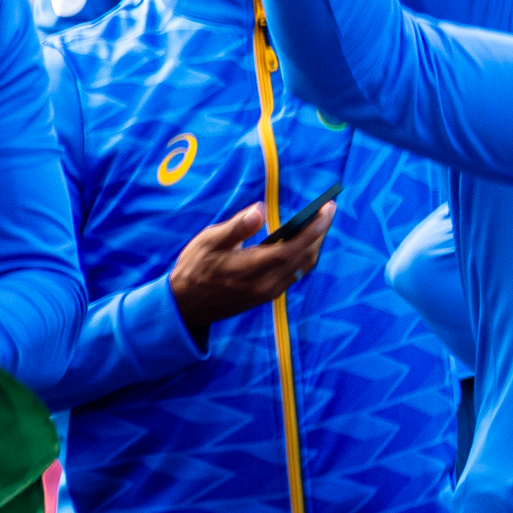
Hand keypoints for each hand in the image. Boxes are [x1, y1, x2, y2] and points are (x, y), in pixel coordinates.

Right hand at [168, 201, 333, 337]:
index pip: (294, 247)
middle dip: (320, 231)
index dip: (315, 227)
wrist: (185, 306)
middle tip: (327, 209)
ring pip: (303, 266)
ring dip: (314, 244)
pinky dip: (304, 255)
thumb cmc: (194, 269)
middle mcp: (266, 284)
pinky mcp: (268, 295)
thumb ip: (237, 226)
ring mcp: (269, 292)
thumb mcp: (209, 241)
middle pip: (305, 256)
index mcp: (252, 268)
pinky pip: (296, 273)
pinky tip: (301, 241)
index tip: (328, 207)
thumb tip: (260, 209)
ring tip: (318, 221)